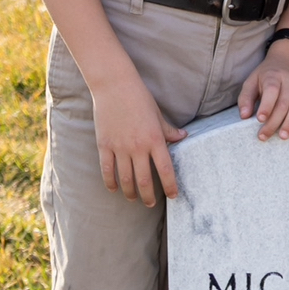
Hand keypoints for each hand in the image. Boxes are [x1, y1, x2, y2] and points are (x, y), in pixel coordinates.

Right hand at [91, 70, 185, 204]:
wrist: (114, 85)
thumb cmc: (139, 98)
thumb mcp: (158, 114)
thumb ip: (169, 131)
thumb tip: (183, 138)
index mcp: (155, 139)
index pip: (165, 170)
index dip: (170, 186)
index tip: (173, 196)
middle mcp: (138, 147)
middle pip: (144, 181)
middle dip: (149, 197)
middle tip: (151, 204)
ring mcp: (120, 147)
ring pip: (125, 179)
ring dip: (130, 193)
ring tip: (134, 198)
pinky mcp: (104, 145)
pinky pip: (107, 170)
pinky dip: (111, 183)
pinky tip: (114, 189)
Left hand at [238, 43, 288, 140]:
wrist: (288, 60)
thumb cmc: (267, 76)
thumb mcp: (252, 81)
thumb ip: (246, 98)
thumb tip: (244, 116)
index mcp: (272, 76)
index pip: (271, 91)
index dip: (266, 106)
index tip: (260, 119)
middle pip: (283, 103)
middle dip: (274, 122)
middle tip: (264, 136)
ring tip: (283, 136)